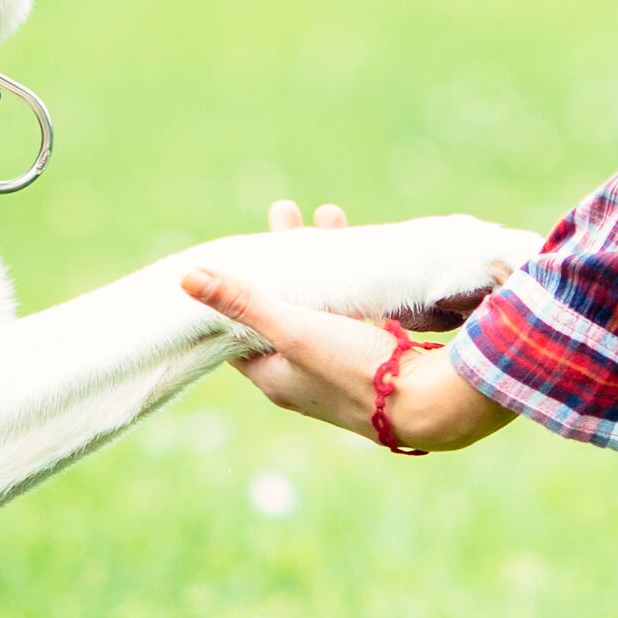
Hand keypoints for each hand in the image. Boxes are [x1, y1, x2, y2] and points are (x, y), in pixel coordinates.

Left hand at [184, 201, 525, 455]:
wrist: (432, 406)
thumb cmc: (355, 371)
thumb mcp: (293, 330)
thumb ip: (243, 302)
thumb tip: (185, 279)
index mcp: (275, 376)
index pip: (239, 329)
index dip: (233, 290)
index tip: (237, 250)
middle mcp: (304, 374)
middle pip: (282, 307)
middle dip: (285, 258)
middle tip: (286, 211)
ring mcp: (341, 365)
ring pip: (323, 303)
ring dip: (322, 261)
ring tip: (328, 214)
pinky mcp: (377, 356)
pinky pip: (355, 310)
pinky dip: (351, 277)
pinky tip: (361, 250)